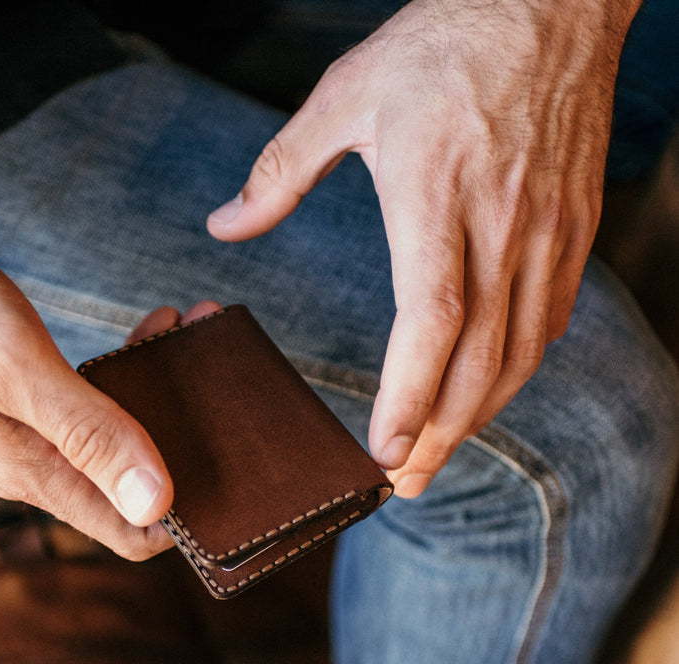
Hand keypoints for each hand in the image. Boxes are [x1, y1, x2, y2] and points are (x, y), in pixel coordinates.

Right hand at [0, 184, 202, 558]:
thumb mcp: (16, 372)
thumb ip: (89, 436)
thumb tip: (156, 502)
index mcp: (37, 473)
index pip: (133, 534)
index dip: (188, 517)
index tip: (234, 477)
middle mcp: (39, 465)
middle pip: (135, 488)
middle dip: (188, 448)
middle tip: (228, 392)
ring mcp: (32, 433)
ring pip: (120, 439)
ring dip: (164, 401)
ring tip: (195, 339)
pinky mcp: (27, 400)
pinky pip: (97, 403)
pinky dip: (132, 374)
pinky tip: (152, 333)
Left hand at [208, 0, 639, 495]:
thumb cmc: (443, 43)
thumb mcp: (346, 95)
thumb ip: (281, 170)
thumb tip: (225, 225)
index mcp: (435, 193)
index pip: (432, 317)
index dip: (410, 394)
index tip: (383, 450)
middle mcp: (501, 223)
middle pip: (477, 358)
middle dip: (441, 434)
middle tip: (404, 484)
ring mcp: (546, 231)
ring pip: (519, 352)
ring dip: (480, 416)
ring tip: (438, 455)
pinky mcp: (573, 229)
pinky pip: (549, 319)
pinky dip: (516, 369)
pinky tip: (488, 391)